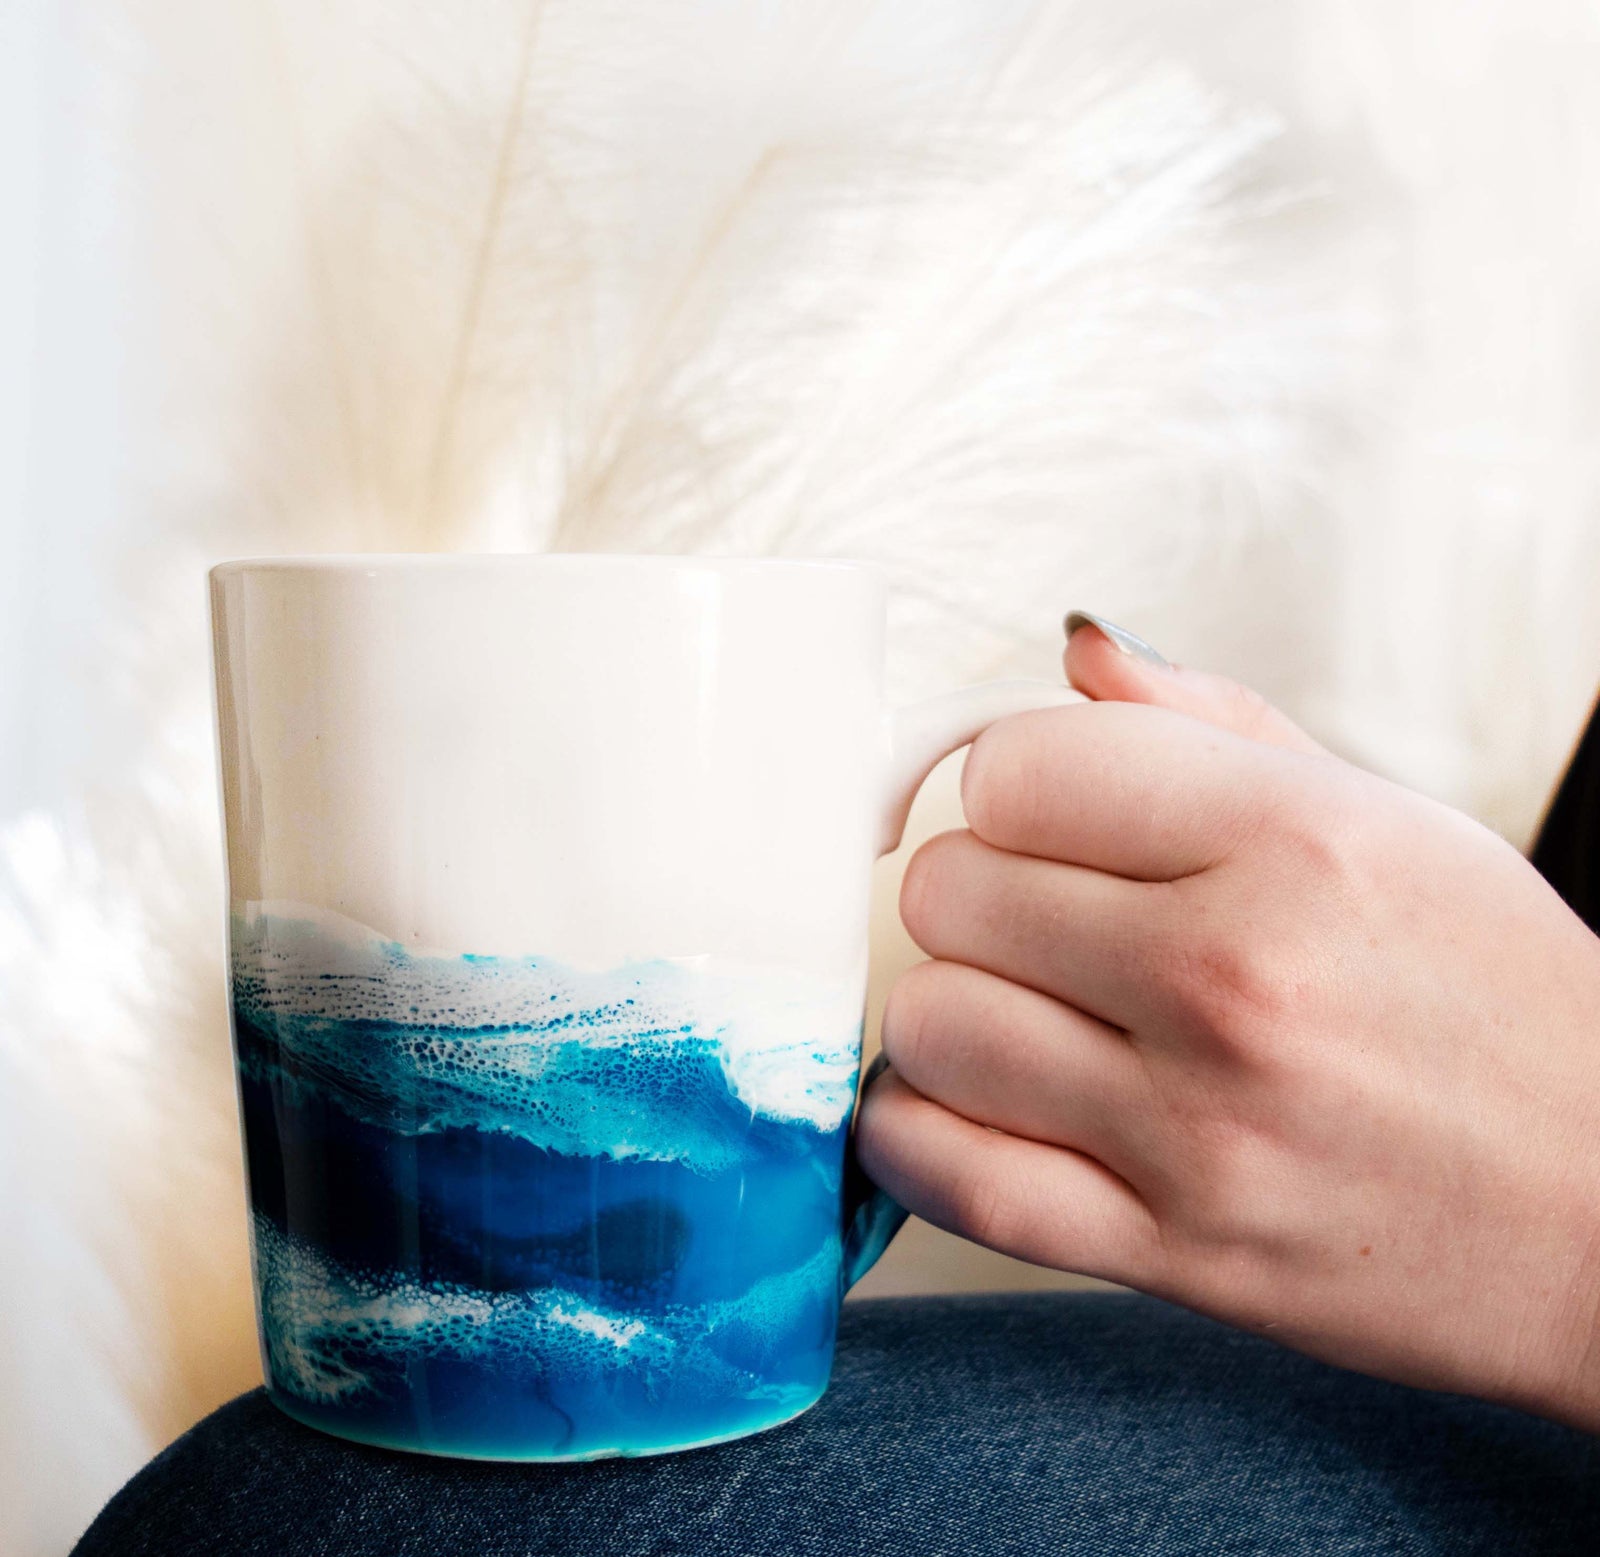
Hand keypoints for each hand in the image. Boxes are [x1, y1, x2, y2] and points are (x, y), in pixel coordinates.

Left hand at [858, 616, 1599, 1428]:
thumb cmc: (1502, 1005)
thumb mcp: (1391, 820)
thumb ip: (1209, 721)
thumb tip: (1075, 648)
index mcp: (1292, 842)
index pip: (1015, 766)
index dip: (1013, 787)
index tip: (1045, 818)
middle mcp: (1233, 980)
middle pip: (948, 889)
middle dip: (977, 894)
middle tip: (1044, 921)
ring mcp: (1196, 1130)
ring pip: (927, 1026)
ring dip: (951, 1014)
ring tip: (1025, 1017)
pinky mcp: (1172, 1254)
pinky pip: (944, 1176)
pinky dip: (921, 1134)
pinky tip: (975, 1105)